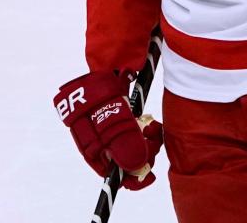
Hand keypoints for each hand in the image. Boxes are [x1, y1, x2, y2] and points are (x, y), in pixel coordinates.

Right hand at [53, 71, 163, 189]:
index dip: (133, 178)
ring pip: (136, 146)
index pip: (114, 176)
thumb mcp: (113, 121)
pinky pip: (138, 133)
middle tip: (152, 139)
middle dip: (145, 154)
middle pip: (128, 161)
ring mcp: (114, 132)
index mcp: (94, 151)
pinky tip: (150, 121)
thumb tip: (135, 167)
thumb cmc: (102, 95)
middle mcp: (103, 145)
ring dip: (148, 140)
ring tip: (152, 126)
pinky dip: (146, 129)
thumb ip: (124, 144)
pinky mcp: (124, 121)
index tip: (150, 173)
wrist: (103, 67)